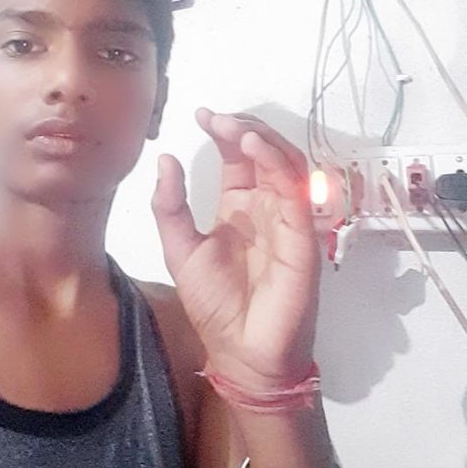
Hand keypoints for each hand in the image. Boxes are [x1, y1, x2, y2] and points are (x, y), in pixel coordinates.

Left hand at [152, 108, 318, 390]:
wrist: (239, 353)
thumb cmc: (214, 304)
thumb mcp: (180, 249)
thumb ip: (170, 206)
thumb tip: (166, 159)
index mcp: (239, 206)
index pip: (237, 158)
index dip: (223, 132)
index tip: (201, 115)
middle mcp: (266, 206)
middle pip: (264, 152)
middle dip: (243, 127)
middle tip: (218, 117)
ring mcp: (287, 217)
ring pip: (285, 162)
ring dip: (262, 138)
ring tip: (234, 126)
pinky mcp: (301, 234)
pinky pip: (295, 189)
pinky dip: (277, 163)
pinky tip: (254, 146)